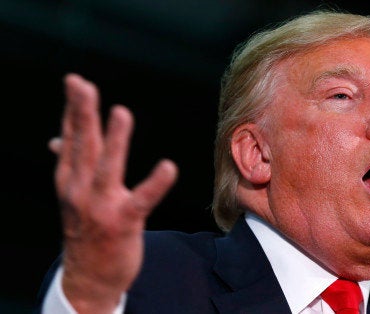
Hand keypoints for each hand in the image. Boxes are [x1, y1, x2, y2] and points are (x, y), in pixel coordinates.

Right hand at [49, 73, 177, 312]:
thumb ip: (71, 164)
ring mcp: (100, 207)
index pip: (72, 139)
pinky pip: (142, 200)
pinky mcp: (124, 222)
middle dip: (82, 113)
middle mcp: (79, 191)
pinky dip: (155, 183)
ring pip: (106, 168)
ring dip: (114, 140)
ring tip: (121, 112)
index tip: (76, 82)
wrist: (89, 277)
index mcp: (69, 180)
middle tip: (81, 84)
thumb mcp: (73, 196)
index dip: (73, 110)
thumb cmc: (86, 229)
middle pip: (82, 146)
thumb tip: (57, 139)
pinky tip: (168, 167)